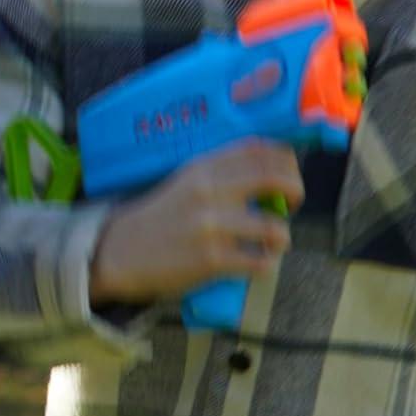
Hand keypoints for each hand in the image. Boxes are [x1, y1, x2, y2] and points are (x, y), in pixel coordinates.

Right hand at [89, 138, 303, 307]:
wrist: (119, 251)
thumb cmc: (158, 217)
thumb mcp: (185, 183)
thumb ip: (221, 174)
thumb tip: (270, 176)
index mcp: (202, 167)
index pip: (259, 150)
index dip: (286, 162)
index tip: (288, 175)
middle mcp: (209, 190)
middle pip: (275, 178)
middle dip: (296, 192)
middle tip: (292, 204)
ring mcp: (212, 225)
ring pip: (276, 228)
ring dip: (281, 237)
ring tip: (270, 242)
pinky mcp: (212, 259)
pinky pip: (261, 262)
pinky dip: (266, 264)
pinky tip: (256, 263)